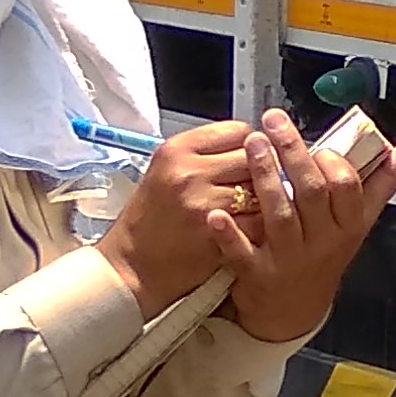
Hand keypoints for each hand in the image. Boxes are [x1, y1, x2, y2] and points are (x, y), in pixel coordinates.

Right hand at [89, 121, 264, 315]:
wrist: (131, 266)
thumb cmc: (150, 220)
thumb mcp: (166, 171)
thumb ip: (205, 154)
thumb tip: (250, 144)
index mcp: (176, 150)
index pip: (239, 130)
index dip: (251, 144)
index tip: (249, 156)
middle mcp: (189, 172)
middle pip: (253, 157)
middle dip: (259, 171)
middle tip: (252, 185)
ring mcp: (204, 203)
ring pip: (261, 188)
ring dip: (264, 199)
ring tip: (251, 207)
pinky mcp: (217, 234)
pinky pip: (260, 220)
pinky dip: (261, 224)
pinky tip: (250, 228)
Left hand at [210, 107, 395, 341]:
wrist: (294, 310)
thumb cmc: (327, 254)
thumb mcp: (360, 221)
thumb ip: (385, 180)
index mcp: (348, 225)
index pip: (347, 188)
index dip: (332, 162)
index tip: (318, 142)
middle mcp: (322, 242)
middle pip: (311, 193)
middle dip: (293, 154)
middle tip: (273, 123)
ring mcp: (289, 259)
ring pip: (280, 214)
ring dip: (265, 178)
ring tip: (252, 145)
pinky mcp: (257, 274)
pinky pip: (243, 253)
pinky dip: (229, 235)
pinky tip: (217, 215)